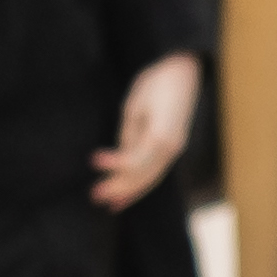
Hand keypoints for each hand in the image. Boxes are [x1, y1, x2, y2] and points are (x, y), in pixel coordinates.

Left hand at [96, 51, 202, 209]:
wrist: (184, 71)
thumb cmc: (156, 83)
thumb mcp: (134, 106)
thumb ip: (128, 135)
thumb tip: (120, 158)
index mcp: (160, 136)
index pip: (134, 161)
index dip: (113, 165)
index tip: (93, 160)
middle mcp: (171, 148)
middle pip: (142, 176)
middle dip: (119, 188)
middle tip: (94, 195)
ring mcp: (174, 149)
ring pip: (150, 178)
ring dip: (130, 192)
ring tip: (110, 205)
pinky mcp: (173, 148)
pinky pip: (156, 171)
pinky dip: (141, 185)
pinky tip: (128, 195)